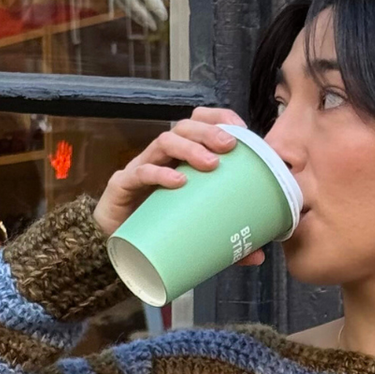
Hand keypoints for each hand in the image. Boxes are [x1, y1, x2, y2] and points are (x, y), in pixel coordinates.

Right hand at [93, 107, 266, 267]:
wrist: (117, 249)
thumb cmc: (158, 229)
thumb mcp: (197, 232)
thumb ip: (226, 242)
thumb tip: (258, 254)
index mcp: (180, 159)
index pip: (198, 123)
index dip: (218, 118)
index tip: (243, 129)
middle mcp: (161, 157)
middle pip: (184, 127)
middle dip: (209, 131)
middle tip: (230, 146)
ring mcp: (141, 168)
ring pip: (165, 142)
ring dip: (190, 149)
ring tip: (211, 164)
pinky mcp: (122, 186)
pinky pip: (141, 172)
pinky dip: (160, 174)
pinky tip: (178, 182)